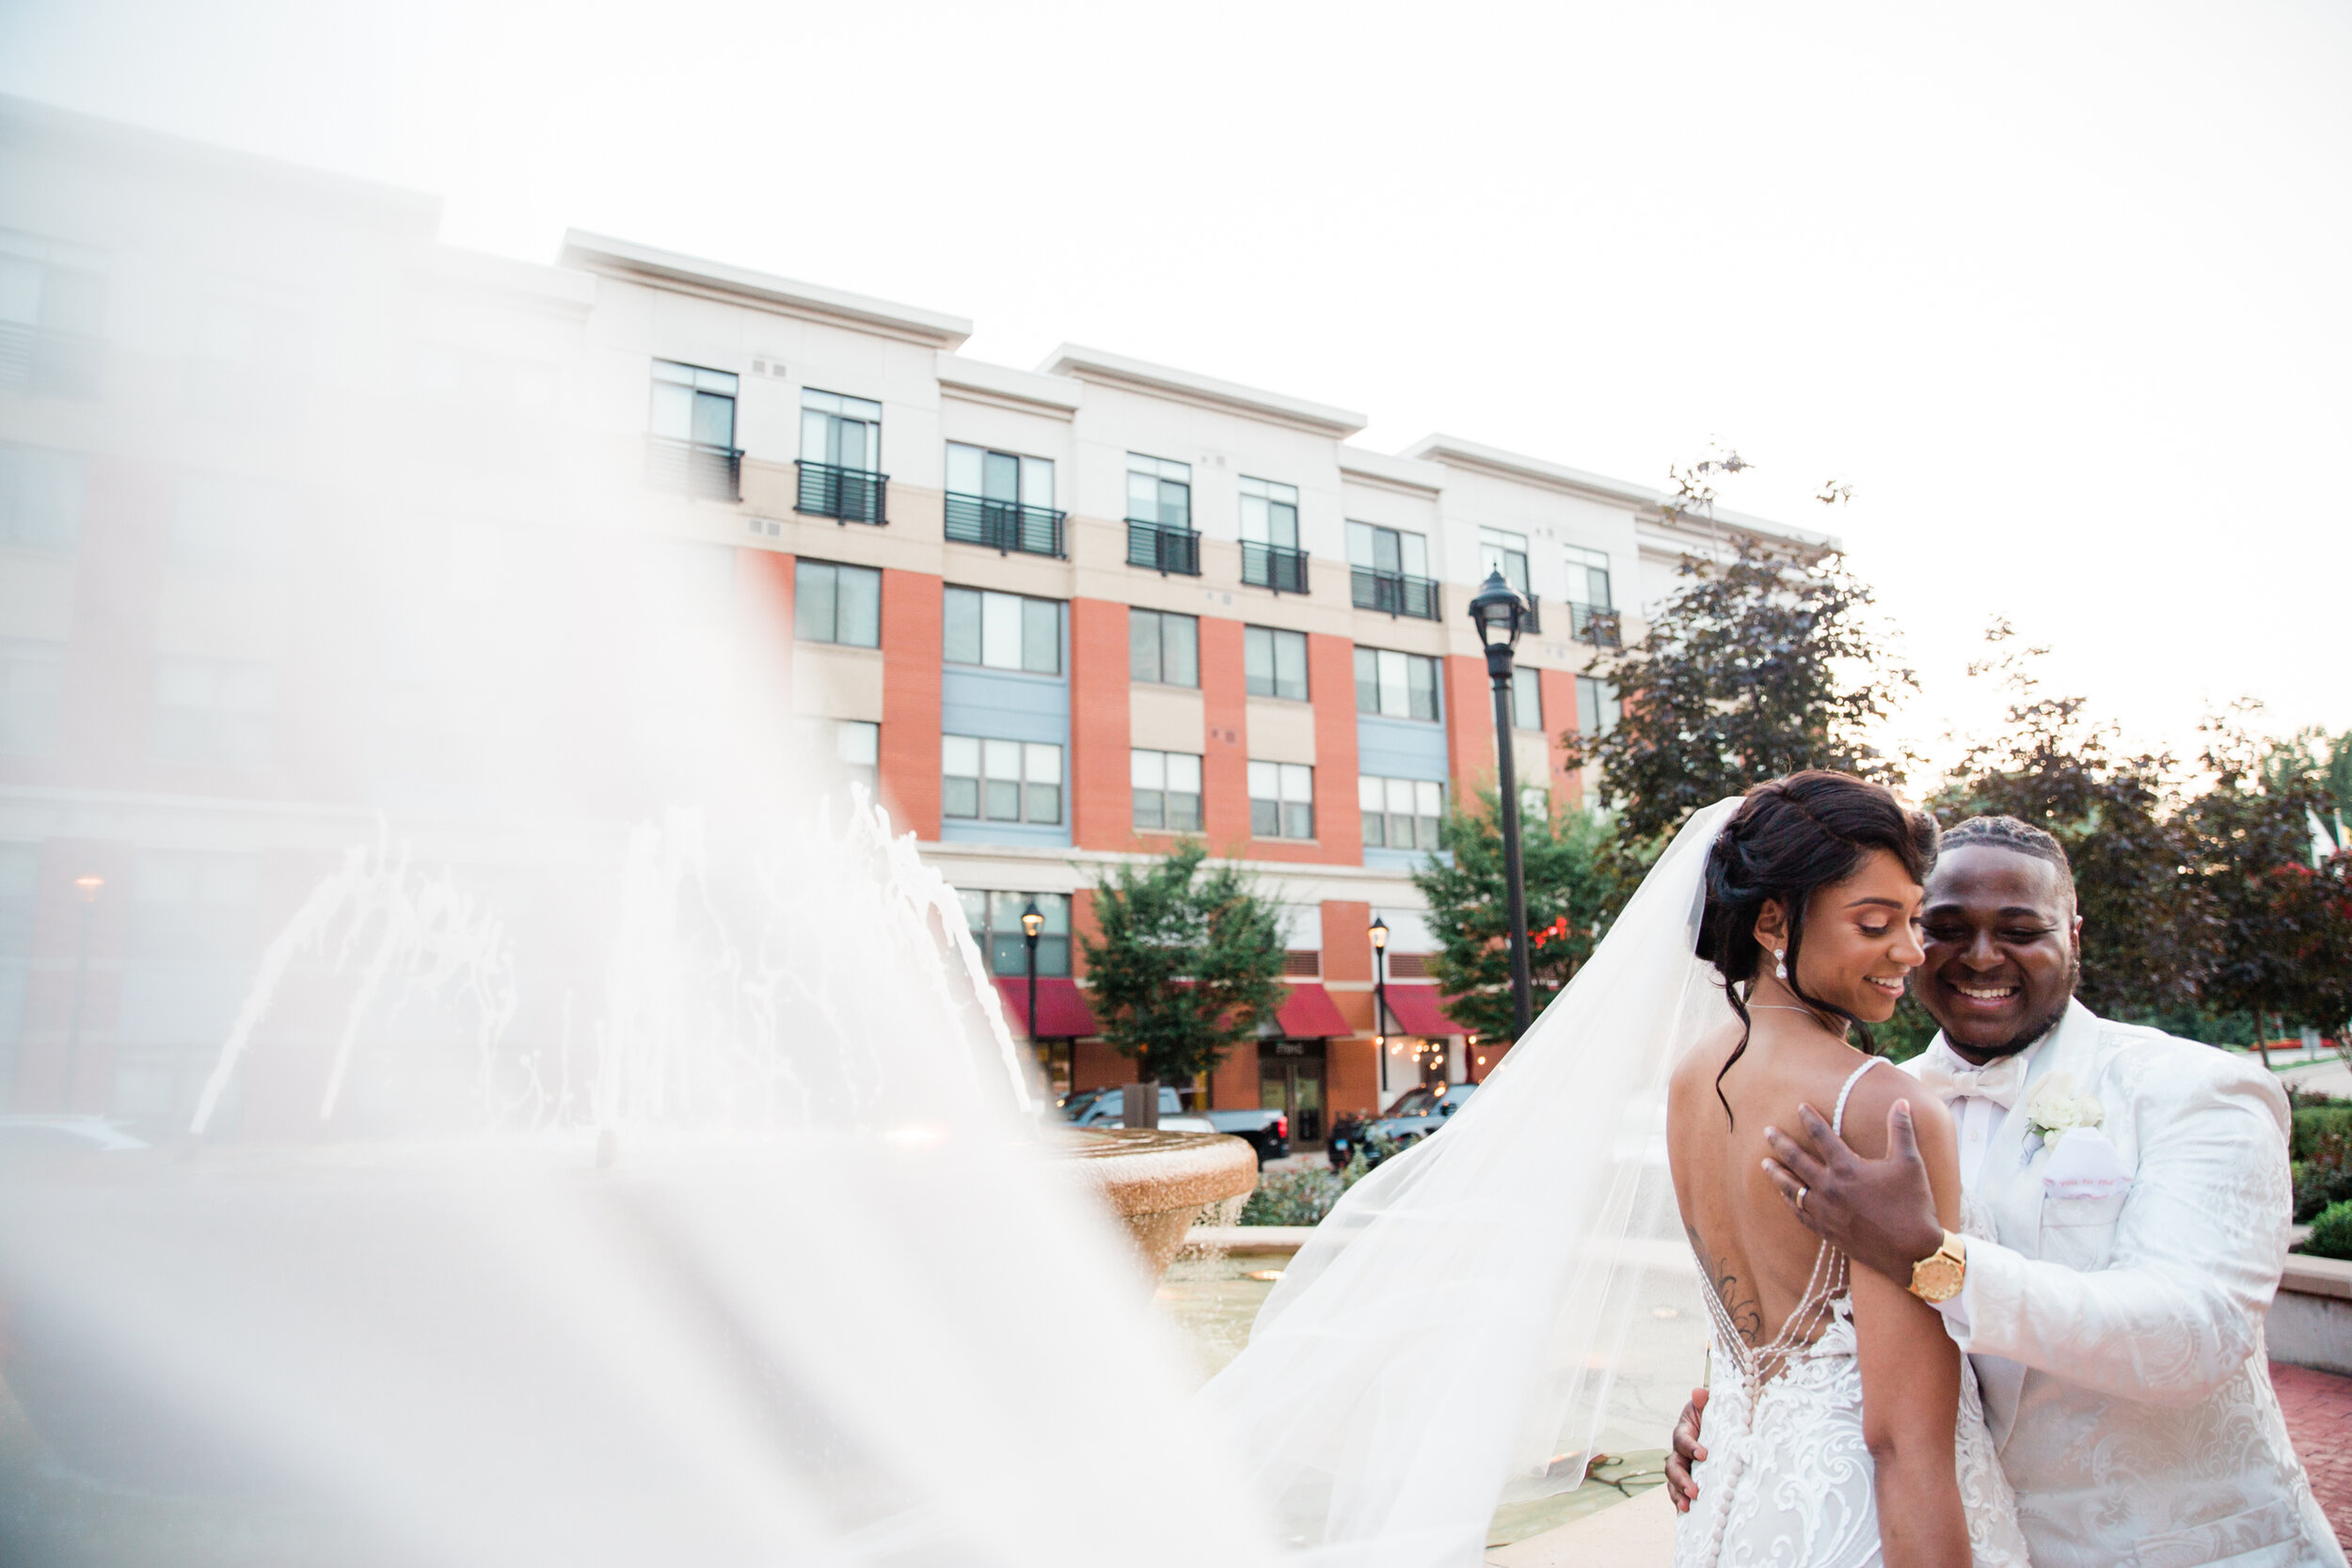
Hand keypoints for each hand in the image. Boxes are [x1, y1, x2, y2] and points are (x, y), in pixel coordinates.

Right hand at [1665, 1387, 1706, 1511]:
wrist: (1720, 1430)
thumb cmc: (1715, 1416)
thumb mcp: (1711, 1406)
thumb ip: (1705, 1401)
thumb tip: (1699, 1392)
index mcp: (1684, 1431)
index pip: (1682, 1439)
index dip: (1690, 1447)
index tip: (1704, 1455)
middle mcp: (1679, 1452)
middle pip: (1672, 1465)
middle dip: (1682, 1479)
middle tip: (1695, 1491)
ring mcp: (1683, 1468)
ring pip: (1673, 1482)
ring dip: (1679, 1494)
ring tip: (1688, 1506)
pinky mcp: (1688, 1481)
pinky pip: (1679, 1493)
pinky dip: (1681, 1503)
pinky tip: (1688, 1515)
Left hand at [1761, 1099, 1943, 1283]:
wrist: (1913, 1253)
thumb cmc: (1914, 1205)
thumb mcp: (1910, 1163)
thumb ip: (1901, 1130)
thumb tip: (1902, 1102)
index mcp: (1847, 1168)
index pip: (1822, 1136)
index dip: (1810, 1119)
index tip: (1800, 1107)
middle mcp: (1830, 1188)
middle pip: (1797, 1159)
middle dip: (1780, 1143)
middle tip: (1767, 1131)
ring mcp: (1825, 1211)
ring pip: (1791, 1188)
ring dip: (1777, 1173)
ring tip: (1765, 1164)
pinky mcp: (1826, 1231)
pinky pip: (1800, 1213)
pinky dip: (1789, 1201)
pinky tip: (1784, 1196)